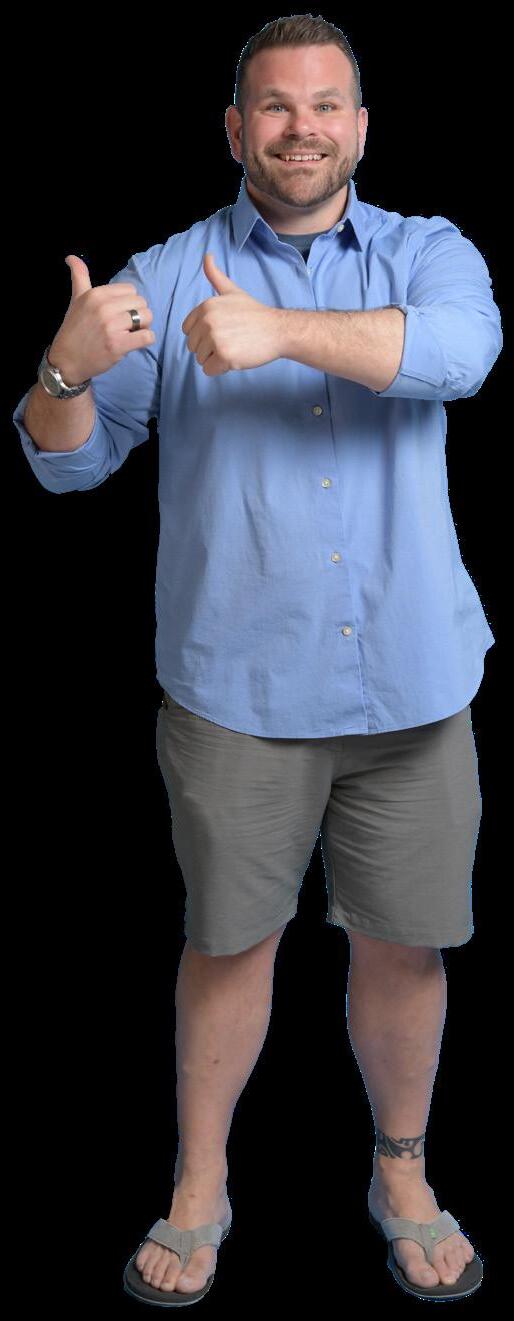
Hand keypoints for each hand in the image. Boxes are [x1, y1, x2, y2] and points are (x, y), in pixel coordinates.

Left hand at [181, 252, 284, 374]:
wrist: (278, 330)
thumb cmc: (254, 314)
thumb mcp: (233, 291)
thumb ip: (215, 276)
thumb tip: (207, 256)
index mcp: (206, 306)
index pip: (188, 331)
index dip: (204, 334)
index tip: (223, 330)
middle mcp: (207, 321)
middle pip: (193, 347)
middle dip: (210, 348)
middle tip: (232, 339)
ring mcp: (215, 339)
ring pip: (200, 360)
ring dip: (216, 359)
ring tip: (235, 347)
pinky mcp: (224, 356)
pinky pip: (209, 370)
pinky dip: (221, 369)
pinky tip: (236, 357)